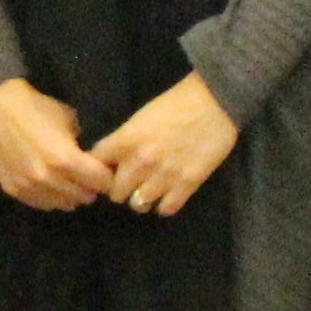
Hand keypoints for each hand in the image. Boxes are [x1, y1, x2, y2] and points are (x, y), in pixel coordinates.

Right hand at [0, 78, 111, 212]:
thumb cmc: (35, 108)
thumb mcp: (68, 119)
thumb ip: (81, 143)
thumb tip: (90, 159)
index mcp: (65, 158)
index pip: (101, 182)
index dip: (106, 176)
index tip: (105, 172)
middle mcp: (48, 178)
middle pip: (84, 196)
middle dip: (90, 187)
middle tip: (88, 177)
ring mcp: (29, 187)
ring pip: (63, 204)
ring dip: (70, 195)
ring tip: (69, 182)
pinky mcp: (14, 190)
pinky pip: (41, 204)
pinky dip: (51, 197)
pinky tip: (51, 184)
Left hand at [94, 75, 240, 217]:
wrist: (215, 101)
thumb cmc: (177, 103)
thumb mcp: (140, 118)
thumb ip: (124, 141)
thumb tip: (112, 160)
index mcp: (125, 140)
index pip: (96, 166)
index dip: (100, 171)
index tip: (107, 171)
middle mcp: (140, 162)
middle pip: (115, 193)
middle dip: (121, 188)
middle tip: (132, 182)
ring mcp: (163, 176)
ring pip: (138, 205)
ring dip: (143, 198)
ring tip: (151, 189)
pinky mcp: (187, 185)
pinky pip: (166, 209)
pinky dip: (165, 204)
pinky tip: (170, 194)